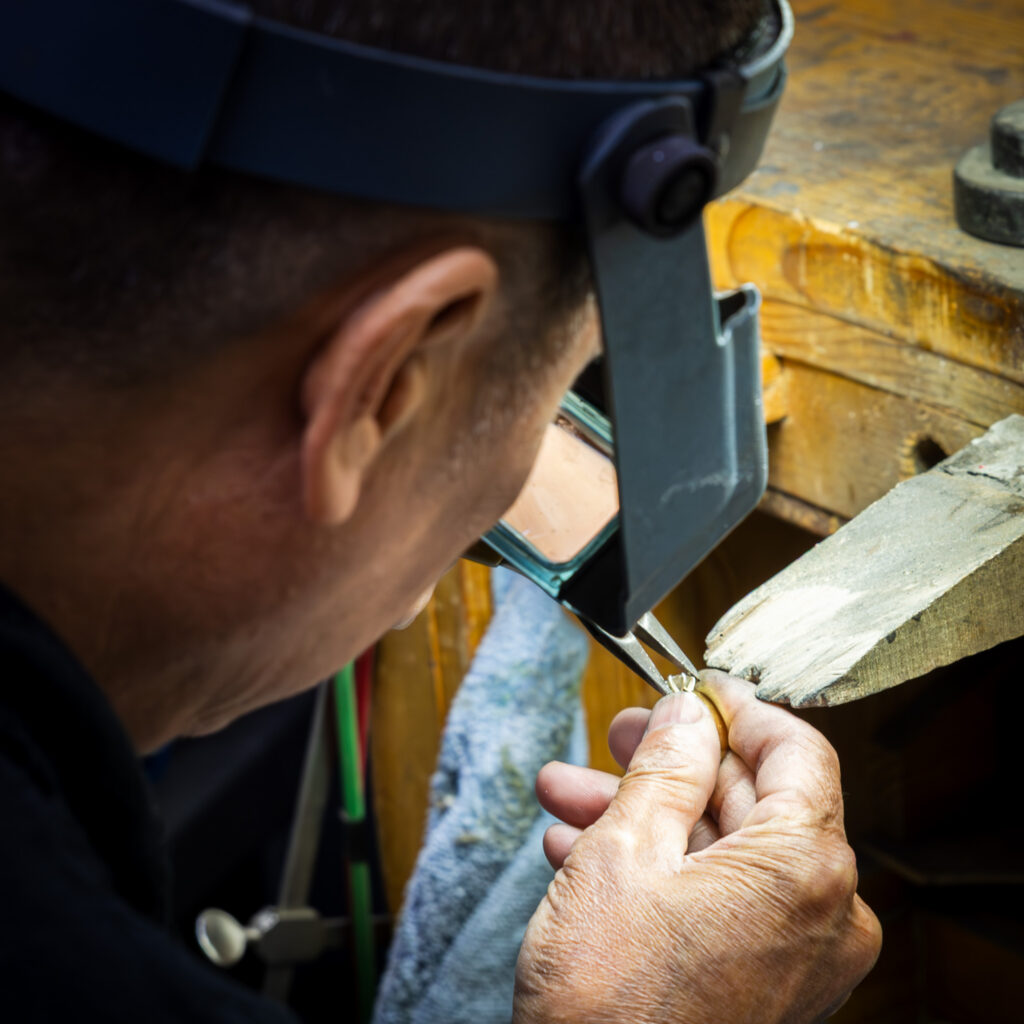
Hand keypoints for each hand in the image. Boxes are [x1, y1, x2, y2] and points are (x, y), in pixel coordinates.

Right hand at [514, 671, 880, 1023]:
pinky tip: (584, 849)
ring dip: (644, 815)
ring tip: (569, 795)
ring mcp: (794, 956)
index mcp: (804, 869)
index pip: (795, 751)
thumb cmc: (608, 1000)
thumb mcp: (624, 851)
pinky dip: (657, 868)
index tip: (694, 691)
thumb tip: (690, 714)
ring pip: (720, 850)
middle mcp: (820, 913)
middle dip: (668, 765)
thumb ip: (666, 767)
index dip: (738, 710)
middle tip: (615, 737)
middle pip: (750, 799)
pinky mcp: (762, 983)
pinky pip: (717, 899)